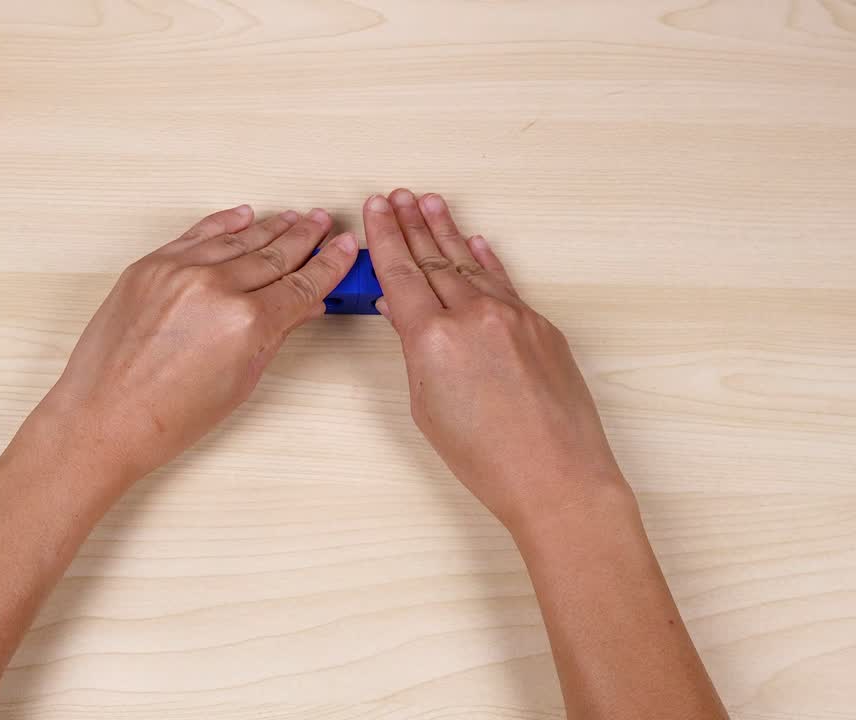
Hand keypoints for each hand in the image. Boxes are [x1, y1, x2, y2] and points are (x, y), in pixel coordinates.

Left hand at [40, 205, 357, 480]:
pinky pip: (197, 234)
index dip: (329, 265)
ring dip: (271, 227)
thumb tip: (300, 307)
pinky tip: (245, 216)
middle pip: (275, 254)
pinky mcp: (149, 266)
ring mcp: (178, 271)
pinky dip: (224, 223)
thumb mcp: (239, 382)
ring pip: (238, 239)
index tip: (345, 249)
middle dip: (305, 238)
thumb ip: (273, 335)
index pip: (302, 285)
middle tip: (326, 223)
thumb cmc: (166, 417)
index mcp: (246, 323)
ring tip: (295, 218)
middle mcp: (215, 288)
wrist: (102, 419)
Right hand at [365, 189, 630, 532]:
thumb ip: (415, 352)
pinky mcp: (542, 327)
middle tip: (396, 195)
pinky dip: (486, 260)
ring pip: (471, 264)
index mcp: (434, 339)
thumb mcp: (427, 407)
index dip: (385, 237)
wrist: (557, 476)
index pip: (401, 273)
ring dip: (447, 232)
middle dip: (412, 224)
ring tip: (429, 203)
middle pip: (433, 259)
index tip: (375, 209)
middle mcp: (474, 316)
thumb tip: (406, 316)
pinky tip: (474, 242)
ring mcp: (513, 317)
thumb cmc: (487, 458)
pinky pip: (505, 283)